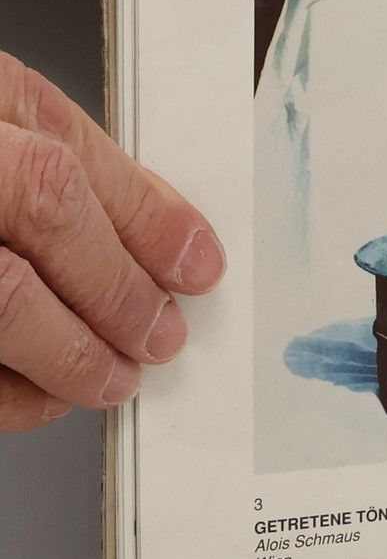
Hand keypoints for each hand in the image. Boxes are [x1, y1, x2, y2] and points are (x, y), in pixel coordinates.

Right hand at [0, 52, 224, 430]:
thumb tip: (169, 233)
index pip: (62, 162)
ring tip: (109, 375)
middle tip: (157, 336)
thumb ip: (69, 163)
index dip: (145, 220)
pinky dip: (7, 395)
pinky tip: (36, 396)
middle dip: (116, 290)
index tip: (195, 265)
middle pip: (39, 217)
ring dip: (68, 355)